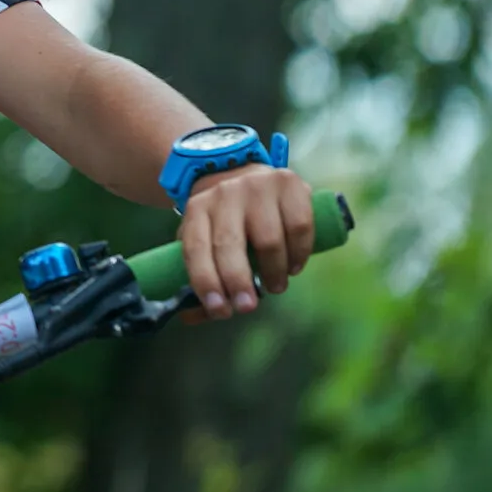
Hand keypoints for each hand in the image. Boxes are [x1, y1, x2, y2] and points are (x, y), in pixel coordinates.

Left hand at [178, 164, 315, 319]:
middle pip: (229, 245)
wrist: (247, 174)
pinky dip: (299, 253)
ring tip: (275, 285)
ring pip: (269, 239)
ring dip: (273, 272)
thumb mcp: (205, 239)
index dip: (206, 282)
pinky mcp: (289, 182)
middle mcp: (224, 193)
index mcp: (197, 209)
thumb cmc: (225, 220)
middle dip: (238, 282)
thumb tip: (191, 317)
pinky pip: (300, 226)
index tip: (220, 311)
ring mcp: (257, 185)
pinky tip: (293, 266)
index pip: (196, 248)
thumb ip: (201, 277)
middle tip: (248, 307)